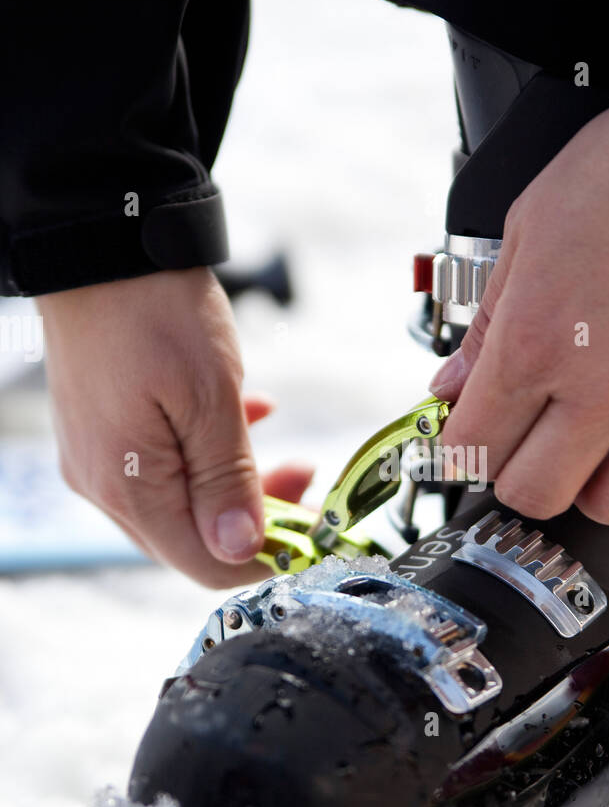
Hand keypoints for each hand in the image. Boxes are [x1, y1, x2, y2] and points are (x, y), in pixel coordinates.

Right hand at [38, 268, 312, 586]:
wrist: (102, 242)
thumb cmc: (151, 310)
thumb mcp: (210, 398)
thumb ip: (228, 481)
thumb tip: (242, 549)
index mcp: (127, 487)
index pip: (203, 564)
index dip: (264, 558)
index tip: (312, 535)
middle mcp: (104, 484)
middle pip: (191, 539)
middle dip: (256, 520)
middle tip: (306, 481)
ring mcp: (98, 457)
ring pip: (181, 502)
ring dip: (236, 484)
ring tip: (283, 449)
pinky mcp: (103, 429)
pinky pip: (163, 465)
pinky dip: (208, 453)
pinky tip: (243, 420)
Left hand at [431, 90, 608, 524]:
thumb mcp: (525, 231)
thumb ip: (485, 324)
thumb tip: (453, 385)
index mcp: (538, 345)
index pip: (473, 449)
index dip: (457, 449)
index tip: (464, 437)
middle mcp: (605, 391)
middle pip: (536, 496)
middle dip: (515, 474)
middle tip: (521, 441)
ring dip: (590, 485)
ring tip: (588, 444)